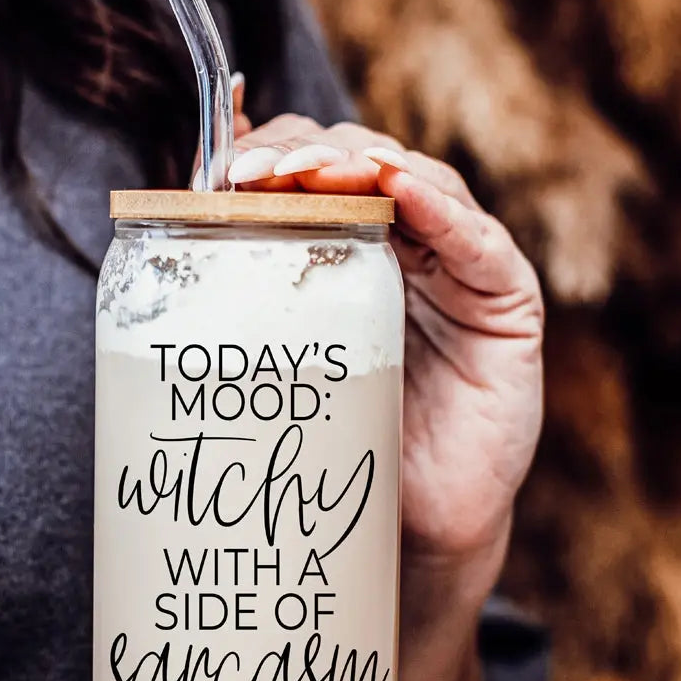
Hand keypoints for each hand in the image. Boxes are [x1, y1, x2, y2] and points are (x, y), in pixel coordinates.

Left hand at [227, 116, 543, 566]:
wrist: (413, 526)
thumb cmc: (342, 439)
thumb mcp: (282, 356)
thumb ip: (246, 291)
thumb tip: (172, 221)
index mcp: (354, 249)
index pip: (314, 174)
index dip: (271, 154)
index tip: (218, 167)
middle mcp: (409, 245)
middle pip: (361, 165)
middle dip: (306, 157)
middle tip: (254, 174)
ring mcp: (460, 267)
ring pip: (419, 184)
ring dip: (362, 167)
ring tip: (310, 174)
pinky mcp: (508, 300)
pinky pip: (480, 244)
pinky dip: (442, 211)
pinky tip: (400, 188)